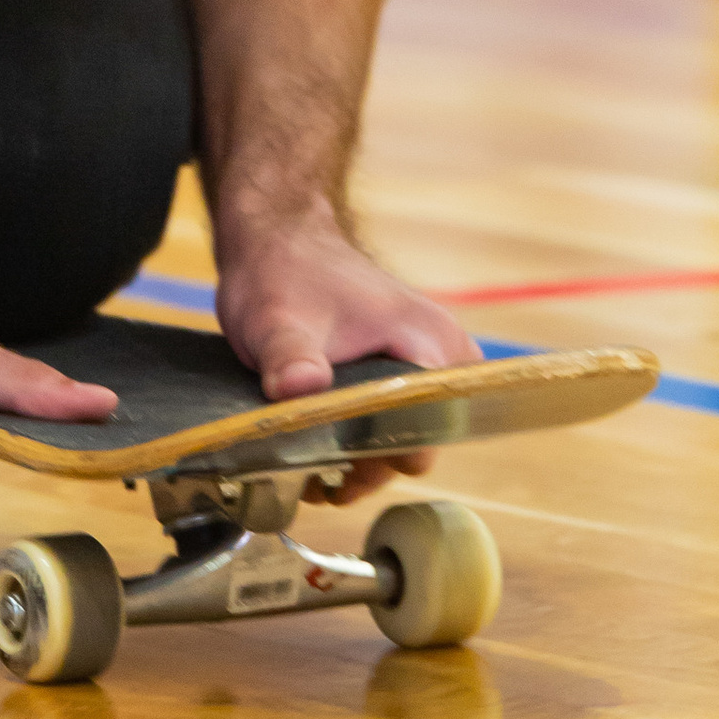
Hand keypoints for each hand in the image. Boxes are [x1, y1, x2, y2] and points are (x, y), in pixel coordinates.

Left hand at [215, 215, 476, 501]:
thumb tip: (299, 389)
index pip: (435, 423)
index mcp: (427, 338)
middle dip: (376, 462)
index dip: (391, 452)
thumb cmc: (283, 273)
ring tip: (318, 475)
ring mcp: (428, 357)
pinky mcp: (408, 365)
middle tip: (323, 475)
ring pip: (412, 432)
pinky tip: (327, 458)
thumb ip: (290, 358)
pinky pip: (401, 417)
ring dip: (369, 457)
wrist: (279, 242)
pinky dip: (367, 440)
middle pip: (425, 436)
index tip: (345, 466)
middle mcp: (443, 349)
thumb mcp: (276, 321)